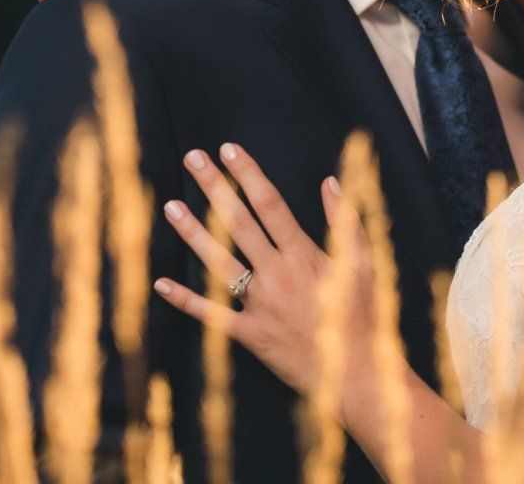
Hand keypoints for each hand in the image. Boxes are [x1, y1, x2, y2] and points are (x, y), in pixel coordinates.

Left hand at [151, 142, 369, 398]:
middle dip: (215, 187)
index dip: (248, 174)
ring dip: (193, 232)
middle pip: (239, 222)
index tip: (228, 150)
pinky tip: (161, 284)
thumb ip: (345, 222)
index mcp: (304, 255)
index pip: (270, 204)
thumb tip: (330, 182)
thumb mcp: (362, 264)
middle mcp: (277, 275)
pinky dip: (186, 300)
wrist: (356, 373)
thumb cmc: (362, 317)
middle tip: (193, 159)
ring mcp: (260, 305)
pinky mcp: (250, 334)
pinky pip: (212, 315)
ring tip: (171, 206)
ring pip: (219, 262)